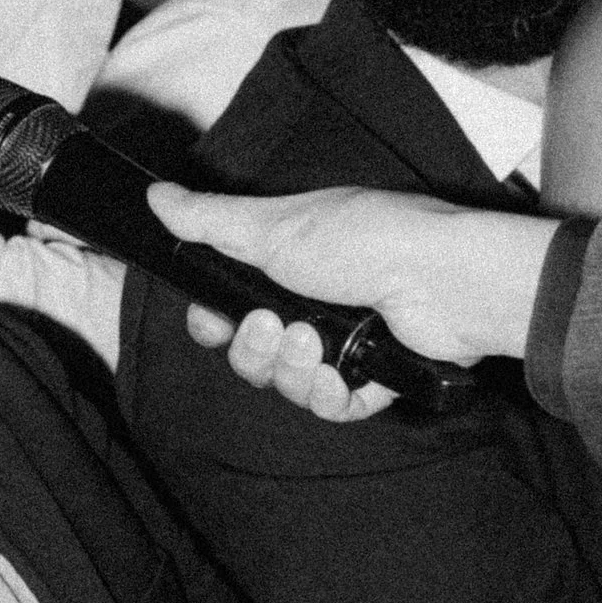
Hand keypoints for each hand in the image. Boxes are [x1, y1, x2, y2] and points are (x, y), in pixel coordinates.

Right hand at [149, 181, 556, 376]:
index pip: (230, 307)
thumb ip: (209, 220)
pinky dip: (332, 395)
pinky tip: (342, 377)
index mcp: (289, 263)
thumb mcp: (273, 226)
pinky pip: (332, 406)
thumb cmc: (365, 241)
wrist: (444, 280)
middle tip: (273, 325)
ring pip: (289, 382)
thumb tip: (157, 196)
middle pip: (254, 351)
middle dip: (254, 347)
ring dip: (293, 368)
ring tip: (316, 341)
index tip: (213, 322)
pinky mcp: (375, 378)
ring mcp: (347, 342)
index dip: (215, 323)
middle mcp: (315, 302)